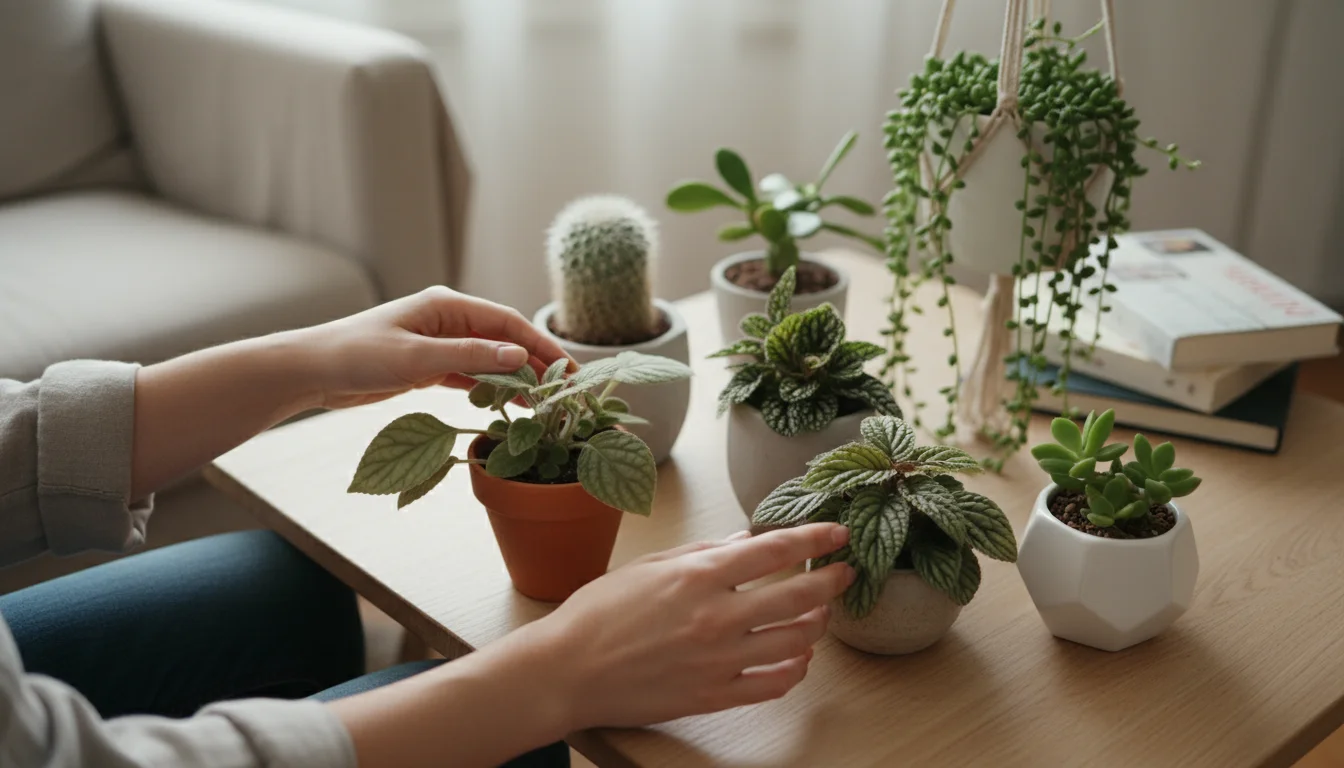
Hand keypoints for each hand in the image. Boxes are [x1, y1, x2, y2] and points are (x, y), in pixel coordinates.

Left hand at [297, 286, 571, 408]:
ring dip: (514, 378)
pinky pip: (469, 375)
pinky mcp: (427, 365)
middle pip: (503, 339)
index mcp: (447, 306)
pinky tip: (508, 405)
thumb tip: (520, 355)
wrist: (312, 370)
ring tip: (543, 403)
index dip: (541, 345)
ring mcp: (438, 343)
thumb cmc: (358, 355)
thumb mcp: (417, 357)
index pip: (508, 323)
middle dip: (535, 363)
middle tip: (564, 391)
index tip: (567, 370)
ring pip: (489, 359)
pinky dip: (489, 388)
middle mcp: (447, 320)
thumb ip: (470, 356)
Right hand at [530, 523, 854, 729]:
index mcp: (697, 577)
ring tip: (819, 615)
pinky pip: (774, 684)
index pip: (774, 550)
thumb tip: (746, 541)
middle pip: (799, 596)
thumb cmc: (597, 614)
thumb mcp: (647, 566)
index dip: (813, 540)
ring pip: (795, 642)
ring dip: (816, 625)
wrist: (568, 671)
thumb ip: (702, 552)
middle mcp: (716, 617)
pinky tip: (797, 658)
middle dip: (831, 582)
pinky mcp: (714, 695)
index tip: (836, 535)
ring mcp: (719, 660)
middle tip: (845, 574)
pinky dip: (795, 669)